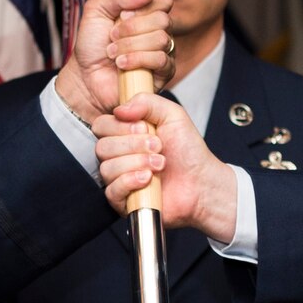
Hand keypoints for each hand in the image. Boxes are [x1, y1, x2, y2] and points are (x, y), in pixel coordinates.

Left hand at [54, 0, 174, 120]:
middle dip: (132, 28)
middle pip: (163, 20)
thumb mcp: (96, 10)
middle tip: (112, 36)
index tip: (123, 15)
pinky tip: (121, 64)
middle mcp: (159, 32)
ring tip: (112, 53)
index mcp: (147, 14)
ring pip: (161, 39)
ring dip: (130, 45)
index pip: (164, 1)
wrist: (84, 76)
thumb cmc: (91, 44)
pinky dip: (137, 59)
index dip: (145, 6)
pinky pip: (161, 60)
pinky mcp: (163, 74)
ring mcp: (163, 53)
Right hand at [94, 94, 238, 242]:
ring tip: (160, 164)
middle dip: (133, 145)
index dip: (119, 126)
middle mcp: (118, 156)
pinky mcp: (122, 200)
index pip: (101, 125)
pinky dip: (130, 181)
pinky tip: (148, 179)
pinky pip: (112, 190)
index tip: (144, 127)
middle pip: (102, 146)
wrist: (201, 182)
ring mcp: (119, 178)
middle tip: (158, 146)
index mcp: (124, 134)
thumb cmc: (188, 151)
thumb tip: (119, 109)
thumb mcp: (172, 115)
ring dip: (137, 163)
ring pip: (107, 167)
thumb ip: (146, 101)